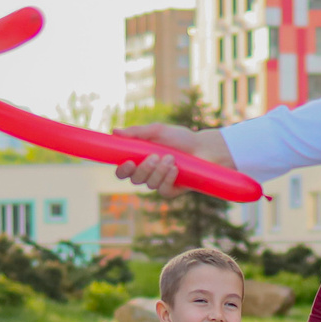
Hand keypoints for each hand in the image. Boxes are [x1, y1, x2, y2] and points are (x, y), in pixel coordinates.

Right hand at [112, 124, 232, 192]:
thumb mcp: (159, 131)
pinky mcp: (171, 190)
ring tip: (172, 158)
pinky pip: (163, 191)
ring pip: (149, 184)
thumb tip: (115, 132)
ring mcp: (159, 183)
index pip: (123, 171)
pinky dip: (168, 179)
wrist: (205, 148)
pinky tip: (175, 170)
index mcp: (140, 159)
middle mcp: (147, 173)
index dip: (122, 170)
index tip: (129, 162)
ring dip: (159, 171)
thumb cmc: (181, 138)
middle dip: (144, 169)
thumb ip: (137, 132)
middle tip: (155, 156)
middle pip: (134, 179)